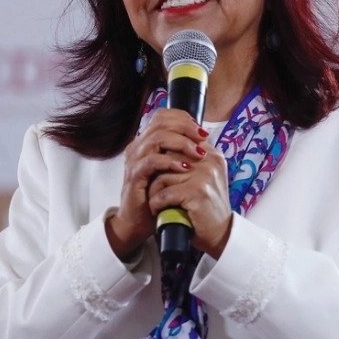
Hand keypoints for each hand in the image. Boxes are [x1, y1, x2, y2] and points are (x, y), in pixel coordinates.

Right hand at [107, 109, 210, 260]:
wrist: (139, 222)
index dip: (183, 118)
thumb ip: (180, 152)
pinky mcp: (134, 176)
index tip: (201, 130)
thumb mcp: (170, 169)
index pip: (162, 116)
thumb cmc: (157, 194)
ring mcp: (134, 160)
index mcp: (145, 141)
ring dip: (181, 143)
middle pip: (160, 122)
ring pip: (156, 138)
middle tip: (203, 137)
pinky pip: (151, 161)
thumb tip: (203, 137)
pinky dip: (170, 162)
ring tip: (198, 153)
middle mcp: (138, 147)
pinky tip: (185, 168)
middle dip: (186, 127)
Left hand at [148, 138, 232, 258]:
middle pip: (168, 157)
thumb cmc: (206, 206)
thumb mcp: (203, 177)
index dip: (164, 156)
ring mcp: (205, 176)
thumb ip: (189, 159)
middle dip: (156, 173)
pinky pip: (164, 194)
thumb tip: (163, 143)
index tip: (158, 171)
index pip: (179, 141)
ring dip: (154, 191)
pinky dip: (157, 204)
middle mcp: (210, 161)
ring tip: (158, 201)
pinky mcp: (197, 192)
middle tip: (155, 189)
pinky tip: (160, 210)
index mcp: (212, 154)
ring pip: (162, 176)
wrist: (220, 234)